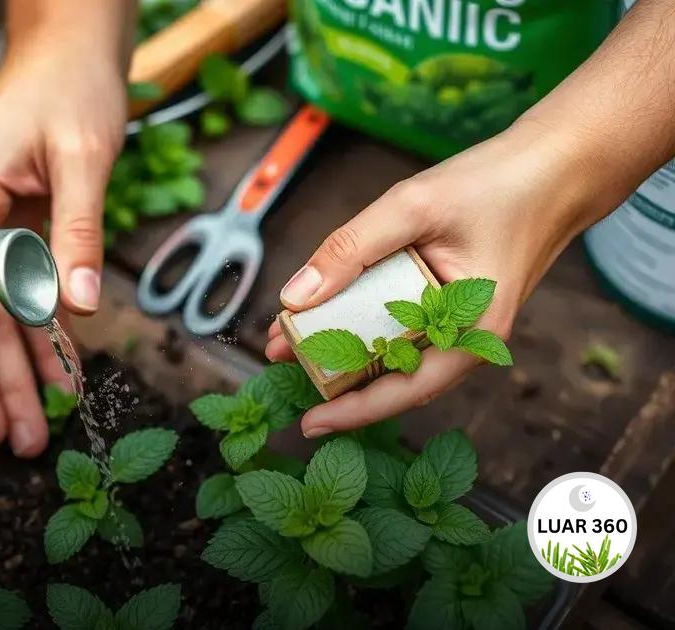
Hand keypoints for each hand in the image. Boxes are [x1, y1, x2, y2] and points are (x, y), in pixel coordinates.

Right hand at [0, 39, 125, 456]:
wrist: (68, 49)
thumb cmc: (71, 86)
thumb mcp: (84, 156)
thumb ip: (78, 230)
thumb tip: (80, 303)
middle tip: (16, 440)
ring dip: (12, 367)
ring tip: (35, 420)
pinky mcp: (2, 224)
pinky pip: (10, 289)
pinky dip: (32, 329)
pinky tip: (50, 369)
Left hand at [266, 119, 607, 436]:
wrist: (557, 165)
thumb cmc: (497, 184)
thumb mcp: (412, 206)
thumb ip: (350, 250)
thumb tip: (295, 297)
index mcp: (470, 331)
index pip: (402, 389)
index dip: (351, 411)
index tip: (308, 425)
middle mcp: (467, 338)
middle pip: (391, 373)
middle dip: (331, 369)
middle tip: (276, 354)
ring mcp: (461, 322)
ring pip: (394, 349)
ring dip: (342, 343)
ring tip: (290, 332)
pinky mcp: (453, 303)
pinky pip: (404, 325)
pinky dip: (365, 321)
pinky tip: (331, 307)